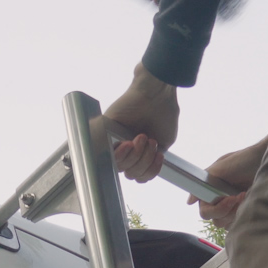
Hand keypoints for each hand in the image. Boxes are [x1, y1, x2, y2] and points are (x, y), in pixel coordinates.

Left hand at [105, 64, 178, 182]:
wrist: (157, 93)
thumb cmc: (163, 113)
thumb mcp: (163, 143)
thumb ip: (152, 161)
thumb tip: (142, 175)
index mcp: (140, 153)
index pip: (139, 175)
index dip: (149, 172)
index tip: (159, 157)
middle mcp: (126, 149)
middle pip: (130, 174)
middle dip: (144, 161)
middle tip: (149, 140)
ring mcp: (114, 141)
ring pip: (120, 167)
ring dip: (136, 155)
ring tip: (142, 137)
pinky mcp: (104, 132)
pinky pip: (107, 155)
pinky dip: (120, 154)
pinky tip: (129, 143)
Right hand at [193, 135, 267, 229]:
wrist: (266, 160)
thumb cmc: (244, 159)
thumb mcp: (221, 166)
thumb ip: (204, 181)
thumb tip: (189, 202)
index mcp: (210, 191)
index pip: (205, 211)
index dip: (216, 209)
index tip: (230, 198)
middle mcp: (219, 201)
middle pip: (215, 219)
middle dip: (228, 210)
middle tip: (239, 196)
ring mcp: (231, 207)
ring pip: (226, 224)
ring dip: (237, 212)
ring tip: (246, 196)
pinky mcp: (242, 211)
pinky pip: (238, 224)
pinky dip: (243, 216)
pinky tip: (250, 201)